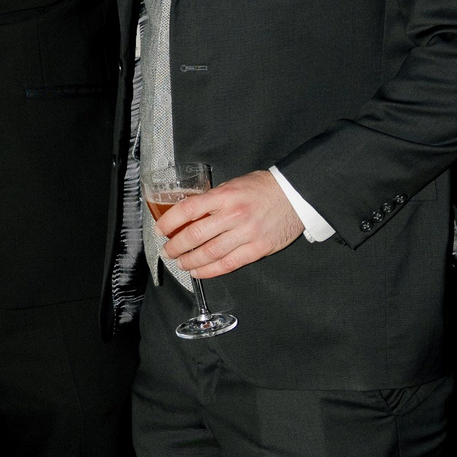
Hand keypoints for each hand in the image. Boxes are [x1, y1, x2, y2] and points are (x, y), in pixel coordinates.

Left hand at [152, 169, 301, 277]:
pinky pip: (228, 264)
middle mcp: (233, 215)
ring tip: (180, 263)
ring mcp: (246, 234)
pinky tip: (199, 272)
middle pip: (195, 235)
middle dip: (175, 246)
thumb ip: (213, 199)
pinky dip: (210, 270)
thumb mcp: (234, 184)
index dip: (169, 221)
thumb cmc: (263, 188)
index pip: (188, 209)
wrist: (296, 195)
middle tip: (167, 250)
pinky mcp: (257, 249)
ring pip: (209, 253)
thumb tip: (190, 213)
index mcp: (225, 196)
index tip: (160, 229)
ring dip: (190, 261)